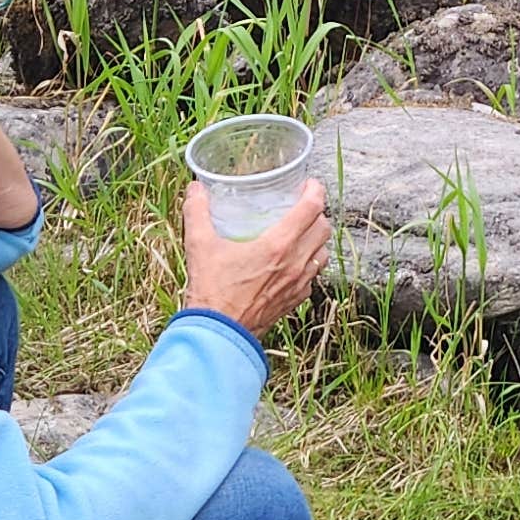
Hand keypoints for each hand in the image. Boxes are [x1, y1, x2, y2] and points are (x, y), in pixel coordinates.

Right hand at [181, 181, 328, 335]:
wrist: (219, 335)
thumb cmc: (211, 291)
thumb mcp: (199, 246)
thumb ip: (197, 213)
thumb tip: (195, 189)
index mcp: (278, 245)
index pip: (312, 209)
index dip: (315, 191)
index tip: (308, 184)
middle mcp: (295, 263)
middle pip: (323, 229)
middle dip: (316, 213)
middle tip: (301, 206)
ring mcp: (299, 284)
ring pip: (323, 253)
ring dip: (316, 239)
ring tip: (300, 233)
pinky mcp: (295, 300)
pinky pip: (313, 276)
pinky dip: (309, 264)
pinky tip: (291, 263)